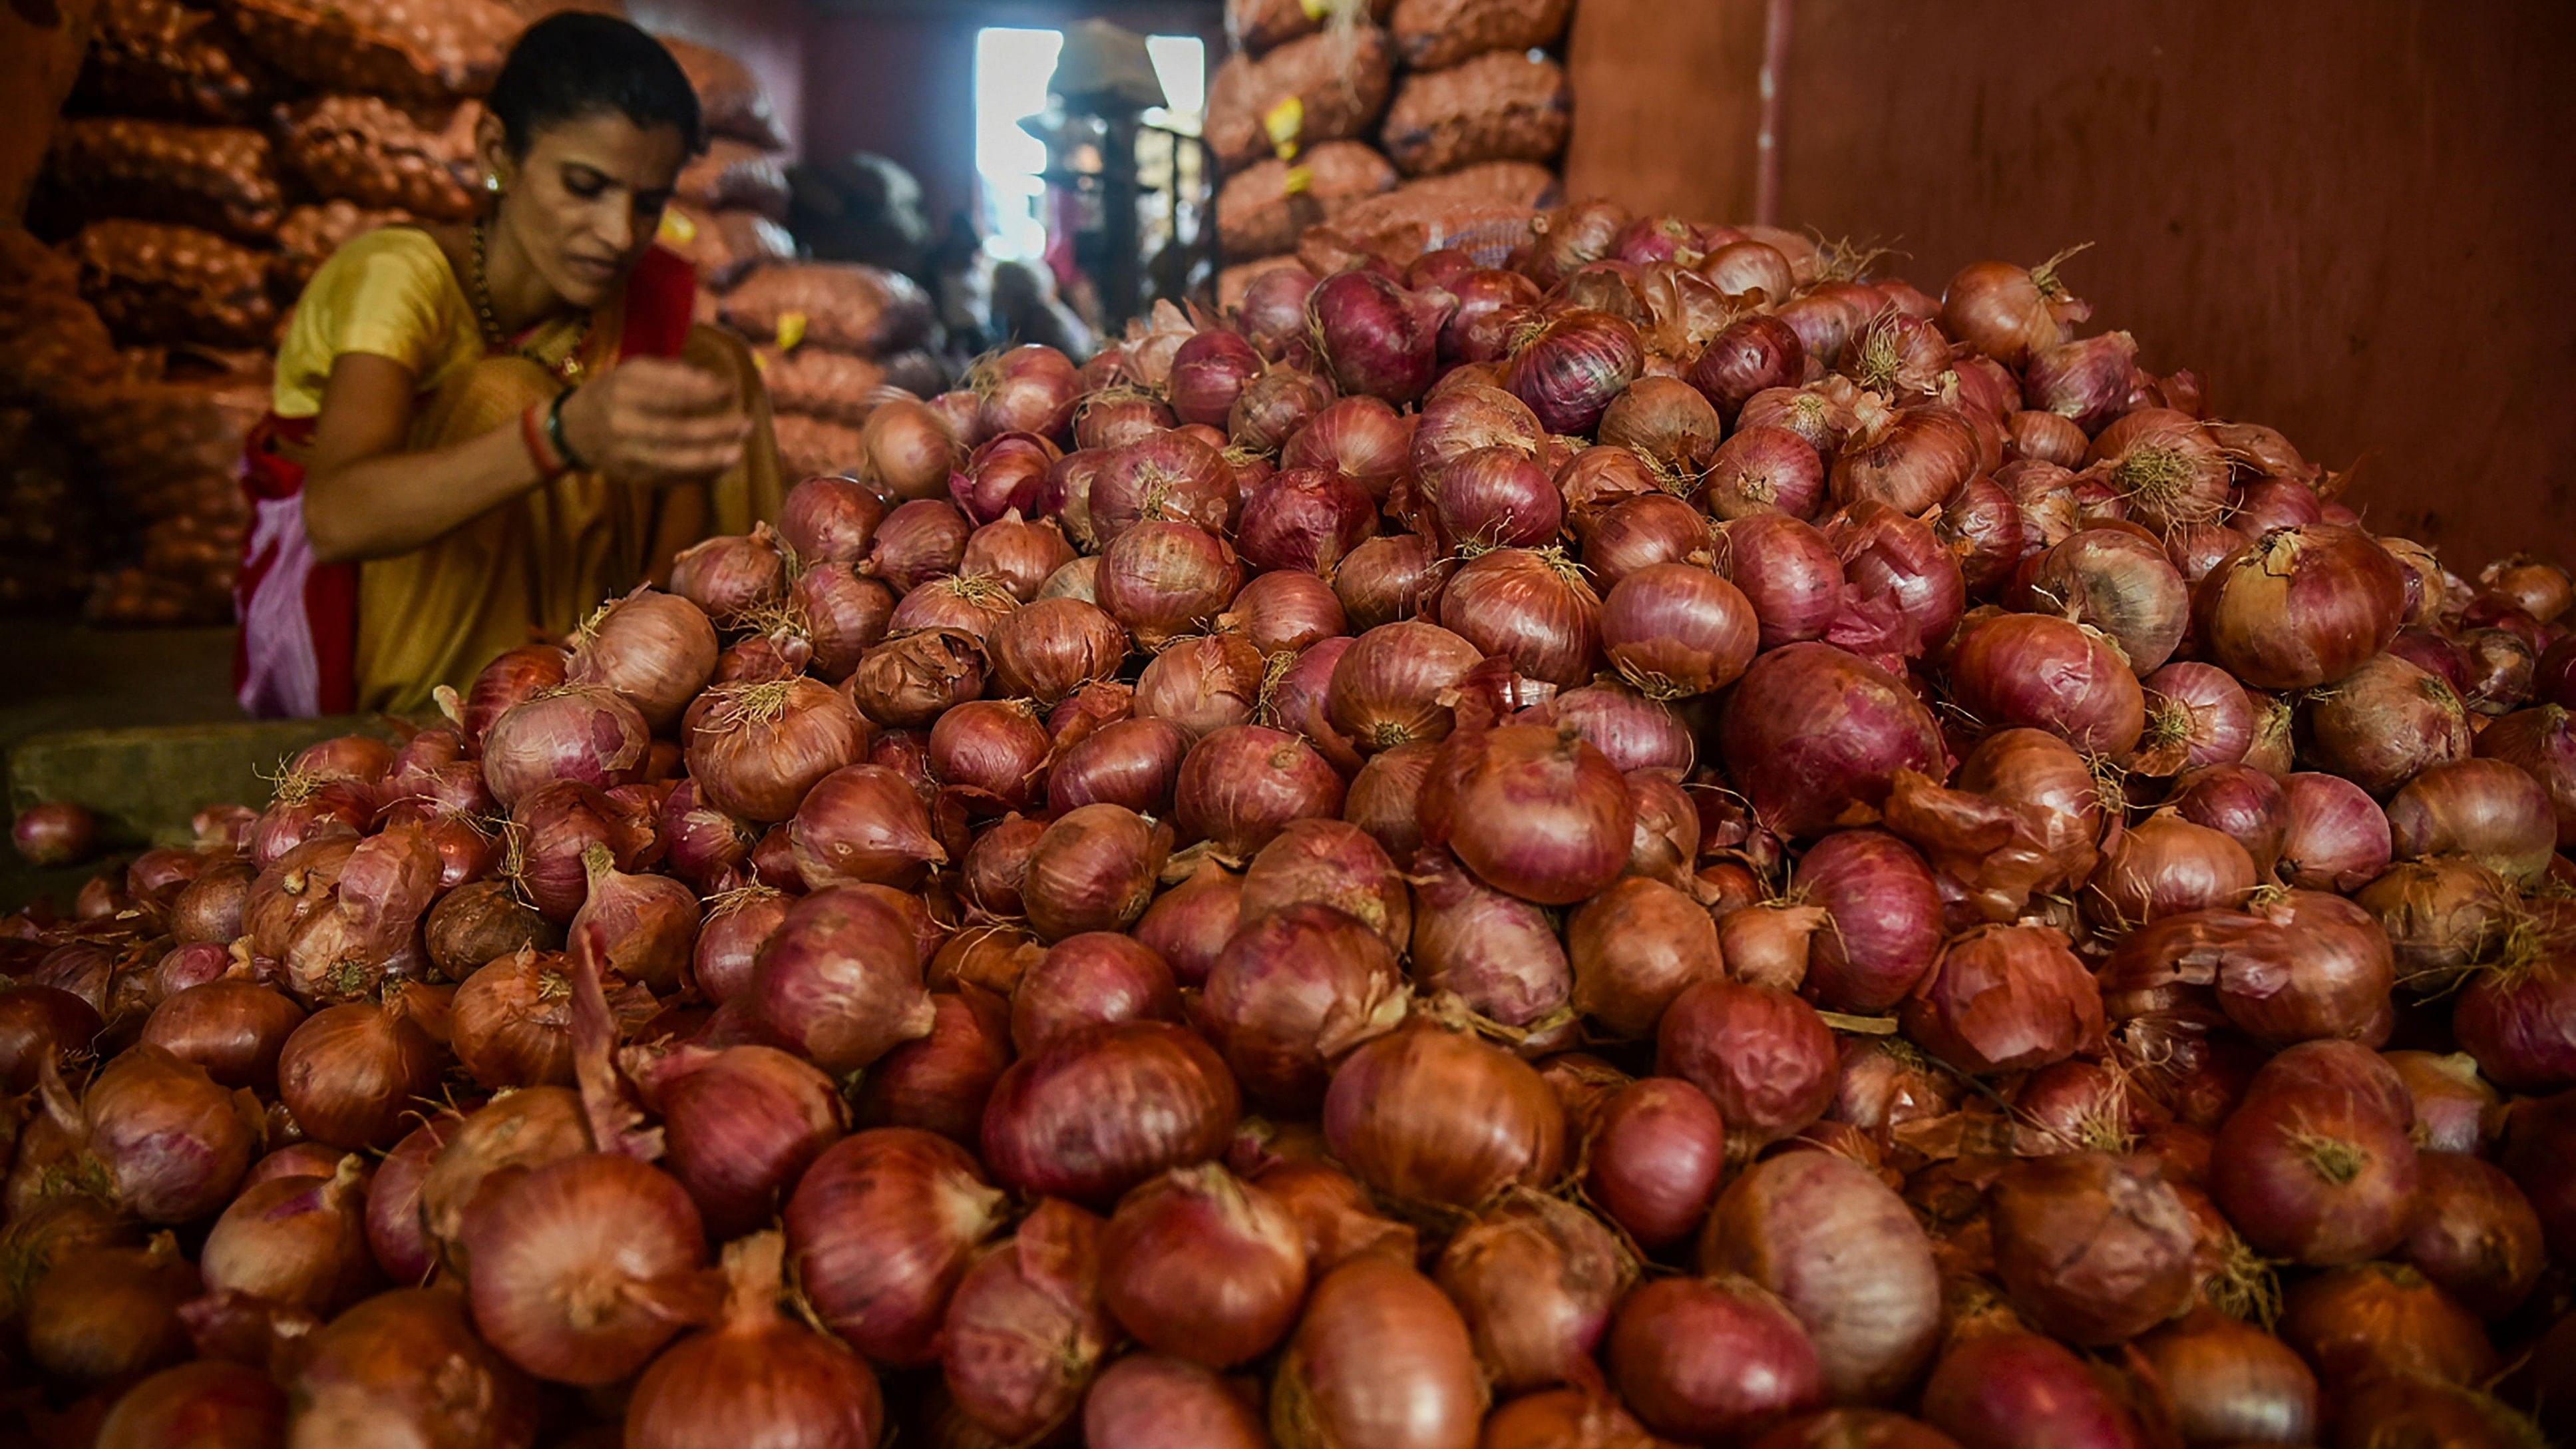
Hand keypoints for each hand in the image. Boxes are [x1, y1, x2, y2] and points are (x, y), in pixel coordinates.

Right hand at [557, 357, 748, 484]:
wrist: (574, 429)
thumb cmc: (614, 392)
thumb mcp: (634, 371)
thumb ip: (673, 374)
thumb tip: (715, 382)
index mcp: (623, 391)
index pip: (671, 395)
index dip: (705, 394)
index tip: (732, 389)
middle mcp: (622, 424)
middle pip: (675, 431)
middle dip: (714, 430)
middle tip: (746, 425)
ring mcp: (626, 454)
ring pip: (673, 461)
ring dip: (710, 459)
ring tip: (738, 453)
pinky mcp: (632, 476)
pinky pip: (670, 478)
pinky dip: (698, 474)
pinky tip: (721, 466)